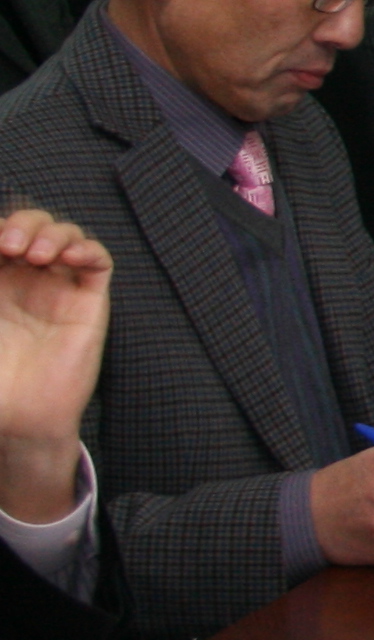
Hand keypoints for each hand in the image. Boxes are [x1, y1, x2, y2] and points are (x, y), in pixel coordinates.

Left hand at [0, 206, 109, 524]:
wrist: (21, 417)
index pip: (2, 233)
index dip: (0, 226)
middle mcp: (27, 279)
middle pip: (33, 224)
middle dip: (23, 223)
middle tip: (9, 245)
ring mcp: (59, 288)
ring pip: (66, 235)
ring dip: (52, 232)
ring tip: (35, 254)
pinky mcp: (89, 301)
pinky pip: (98, 262)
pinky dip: (87, 249)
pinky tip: (70, 257)